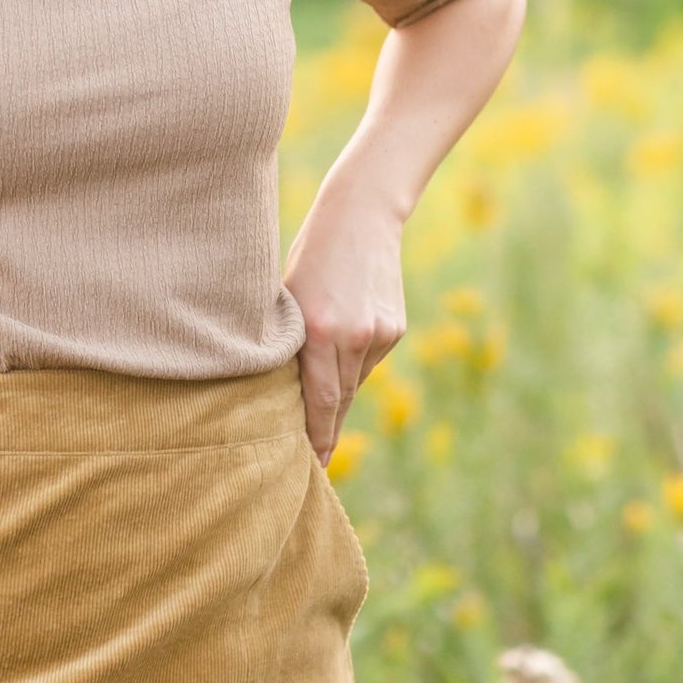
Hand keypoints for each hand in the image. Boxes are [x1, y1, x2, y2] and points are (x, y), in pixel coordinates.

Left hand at [283, 181, 406, 466]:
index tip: (311, 467)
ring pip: (354, 379)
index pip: (318, 401)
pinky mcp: (395, 328)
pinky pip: (369, 358)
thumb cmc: (309, 254)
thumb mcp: (288, 298)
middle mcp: (354, 337)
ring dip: (337, 390)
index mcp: (320, 331)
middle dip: (326, 431)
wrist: (360, 214)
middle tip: (314, 463)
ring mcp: (379, 333)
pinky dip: (354, 359)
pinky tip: (343, 338)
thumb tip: (287, 392)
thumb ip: (291, 343)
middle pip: (339, 400)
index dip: (315, 438)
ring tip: (318, 398)